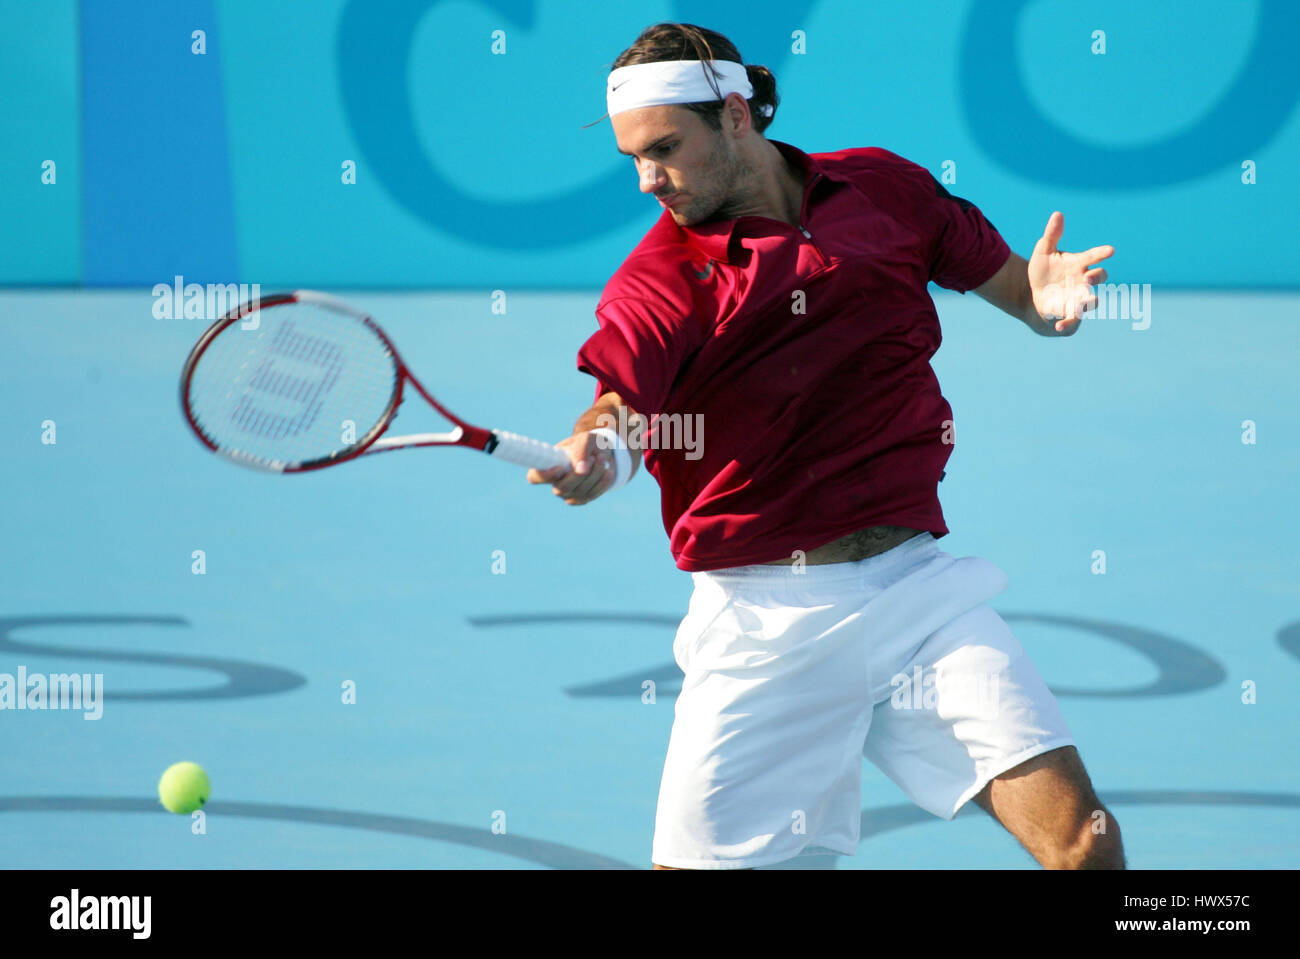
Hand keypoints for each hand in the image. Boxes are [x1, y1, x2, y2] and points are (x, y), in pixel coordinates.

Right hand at [525, 431, 617, 504]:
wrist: (604, 454)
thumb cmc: (588, 444)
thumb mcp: (586, 439)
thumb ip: (580, 450)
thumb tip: (580, 470)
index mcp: (548, 465)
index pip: (534, 477)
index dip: (543, 476)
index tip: (560, 467)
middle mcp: (555, 482)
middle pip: (562, 488)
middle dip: (580, 474)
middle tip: (593, 457)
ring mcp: (568, 494)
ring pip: (580, 491)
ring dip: (595, 474)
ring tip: (601, 458)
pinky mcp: (583, 499)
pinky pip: (592, 495)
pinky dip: (602, 482)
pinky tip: (607, 471)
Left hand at [1028, 211, 1114, 334]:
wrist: (1035, 295)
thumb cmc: (1044, 271)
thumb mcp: (1043, 251)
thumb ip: (1052, 235)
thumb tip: (1057, 214)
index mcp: (1079, 263)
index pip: (1094, 256)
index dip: (1102, 253)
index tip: (1110, 250)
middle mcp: (1083, 281)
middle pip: (1099, 278)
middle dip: (1097, 277)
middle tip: (1089, 276)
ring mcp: (1078, 298)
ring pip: (1091, 300)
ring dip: (1090, 301)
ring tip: (1089, 301)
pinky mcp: (1070, 314)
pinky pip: (1072, 321)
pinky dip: (1067, 324)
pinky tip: (1058, 326)